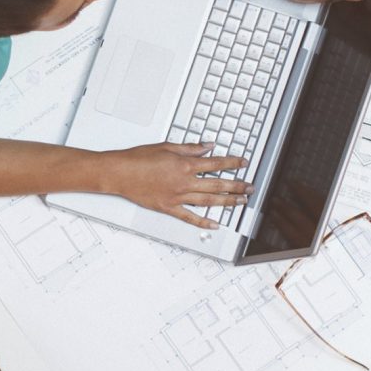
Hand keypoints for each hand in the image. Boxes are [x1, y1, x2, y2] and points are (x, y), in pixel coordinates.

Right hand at [106, 143, 249, 229]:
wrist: (120, 173)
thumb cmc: (139, 158)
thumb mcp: (166, 146)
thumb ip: (190, 148)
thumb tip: (207, 146)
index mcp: (185, 165)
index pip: (215, 163)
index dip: (232, 163)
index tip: (243, 163)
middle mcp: (184, 182)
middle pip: (217, 184)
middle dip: (236, 185)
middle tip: (250, 188)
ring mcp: (177, 197)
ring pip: (208, 201)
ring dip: (227, 202)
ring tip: (240, 202)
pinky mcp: (168, 207)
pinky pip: (189, 217)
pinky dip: (203, 222)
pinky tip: (215, 224)